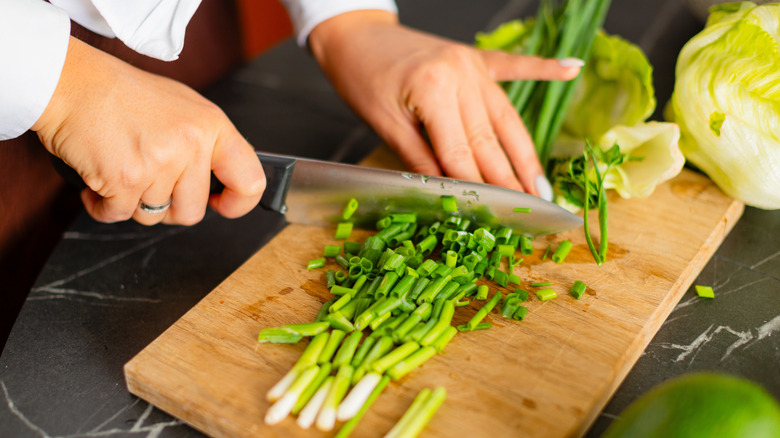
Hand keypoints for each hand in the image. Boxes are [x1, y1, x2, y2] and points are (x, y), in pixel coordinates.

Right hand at [32, 37, 264, 224]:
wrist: (71, 82)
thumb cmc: (123, 94)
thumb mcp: (184, 107)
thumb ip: (207, 143)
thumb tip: (224, 182)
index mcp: (212, 126)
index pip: (249, 180)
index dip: (238, 204)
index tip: (222, 204)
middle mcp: (191, 145)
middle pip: (193, 212)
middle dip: (169, 207)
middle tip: (150, 182)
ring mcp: (159, 163)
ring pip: (153, 216)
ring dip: (133, 202)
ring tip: (122, 167)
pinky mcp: (124, 179)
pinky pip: (118, 216)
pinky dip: (103, 205)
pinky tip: (99, 179)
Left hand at [308, 11, 581, 198]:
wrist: (355, 35)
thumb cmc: (361, 79)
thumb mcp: (383, 123)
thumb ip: (419, 157)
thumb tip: (447, 193)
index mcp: (433, 90)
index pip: (460, 153)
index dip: (477, 189)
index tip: (494, 218)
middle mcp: (460, 75)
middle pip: (490, 139)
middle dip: (510, 181)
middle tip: (528, 213)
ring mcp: (471, 64)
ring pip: (507, 116)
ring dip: (526, 153)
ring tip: (542, 186)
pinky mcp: (475, 56)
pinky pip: (513, 65)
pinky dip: (543, 68)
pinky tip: (572, 69)